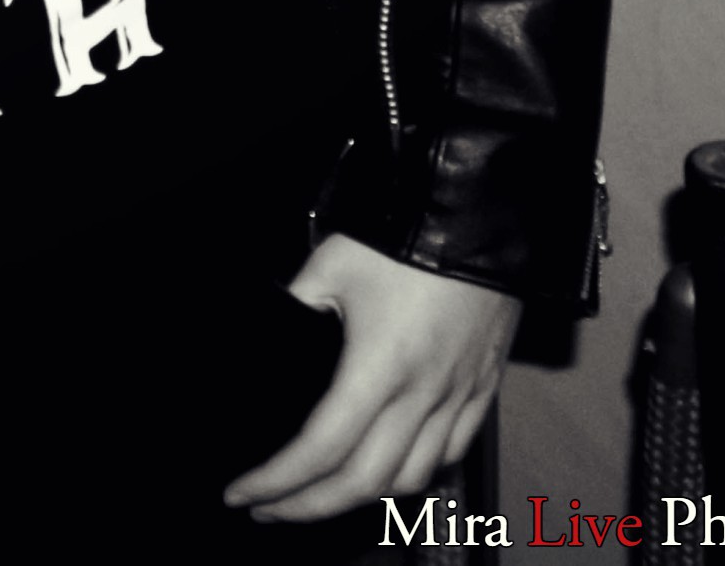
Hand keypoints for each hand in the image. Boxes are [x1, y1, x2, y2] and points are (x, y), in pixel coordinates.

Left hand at [224, 235, 518, 519]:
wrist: (480, 216)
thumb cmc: (402, 236)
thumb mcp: (329, 265)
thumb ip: (293, 307)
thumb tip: (264, 334)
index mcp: (378, 367)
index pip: (320, 449)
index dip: (276, 480)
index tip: (241, 492)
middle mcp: (422, 394)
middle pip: (363, 482)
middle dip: (308, 507)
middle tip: (267, 509)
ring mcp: (459, 398)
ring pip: (411, 480)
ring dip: (360, 499)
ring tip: (318, 495)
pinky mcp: (482, 391)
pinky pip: (450, 455)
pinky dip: (412, 477)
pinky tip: (384, 473)